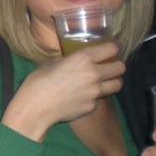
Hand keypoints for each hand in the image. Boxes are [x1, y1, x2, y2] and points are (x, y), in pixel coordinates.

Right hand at [3, 41, 123, 141]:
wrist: (35, 108)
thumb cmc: (37, 81)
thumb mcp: (51, 63)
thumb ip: (69, 60)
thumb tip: (76, 62)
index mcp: (83, 59)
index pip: (112, 48)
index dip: (113, 47)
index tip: (111, 48)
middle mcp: (94, 74)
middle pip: (120, 67)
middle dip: (117, 64)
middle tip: (109, 65)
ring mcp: (95, 92)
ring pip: (117, 84)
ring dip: (113, 80)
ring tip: (105, 80)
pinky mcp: (92, 106)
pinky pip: (100, 98)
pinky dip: (95, 95)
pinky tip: (83, 96)